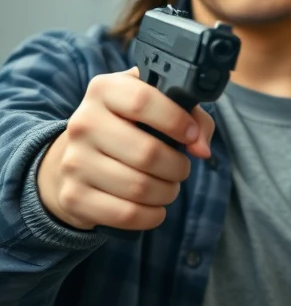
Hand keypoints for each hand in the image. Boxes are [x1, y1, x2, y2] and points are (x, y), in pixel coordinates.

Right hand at [37, 68, 215, 230]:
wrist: (75, 157)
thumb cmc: (129, 126)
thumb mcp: (157, 105)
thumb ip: (192, 115)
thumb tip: (202, 148)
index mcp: (105, 90)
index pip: (142, 101)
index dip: (176, 120)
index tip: (191, 135)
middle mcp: (83, 123)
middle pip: (147, 153)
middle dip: (178, 166)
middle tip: (181, 168)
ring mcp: (74, 161)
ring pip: (139, 187)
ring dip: (167, 192)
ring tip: (169, 186)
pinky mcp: (73, 196)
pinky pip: (125, 214)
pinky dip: (151, 215)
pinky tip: (155, 207)